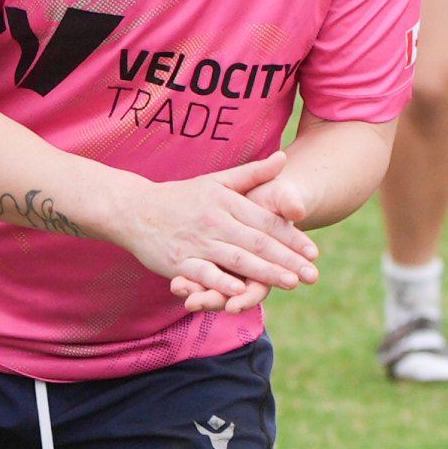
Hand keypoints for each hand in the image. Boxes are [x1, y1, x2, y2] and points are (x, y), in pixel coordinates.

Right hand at [106, 152, 321, 312]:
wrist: (134, 210)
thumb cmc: (181, 197)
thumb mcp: (217, 181)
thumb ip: (252, 174)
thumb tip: (284, 158)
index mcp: (226, 202)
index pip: (265, 221)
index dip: (291, 237)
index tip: (313, 252)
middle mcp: (214, 221)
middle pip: (257, 242)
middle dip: (287, 260)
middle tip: (312, 274)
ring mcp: (196, 241)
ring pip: (236, 258)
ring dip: (264, 272)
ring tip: (289, 282)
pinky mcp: (178, 261)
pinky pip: (203, 272)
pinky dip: (221, 281)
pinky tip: (240, 290)